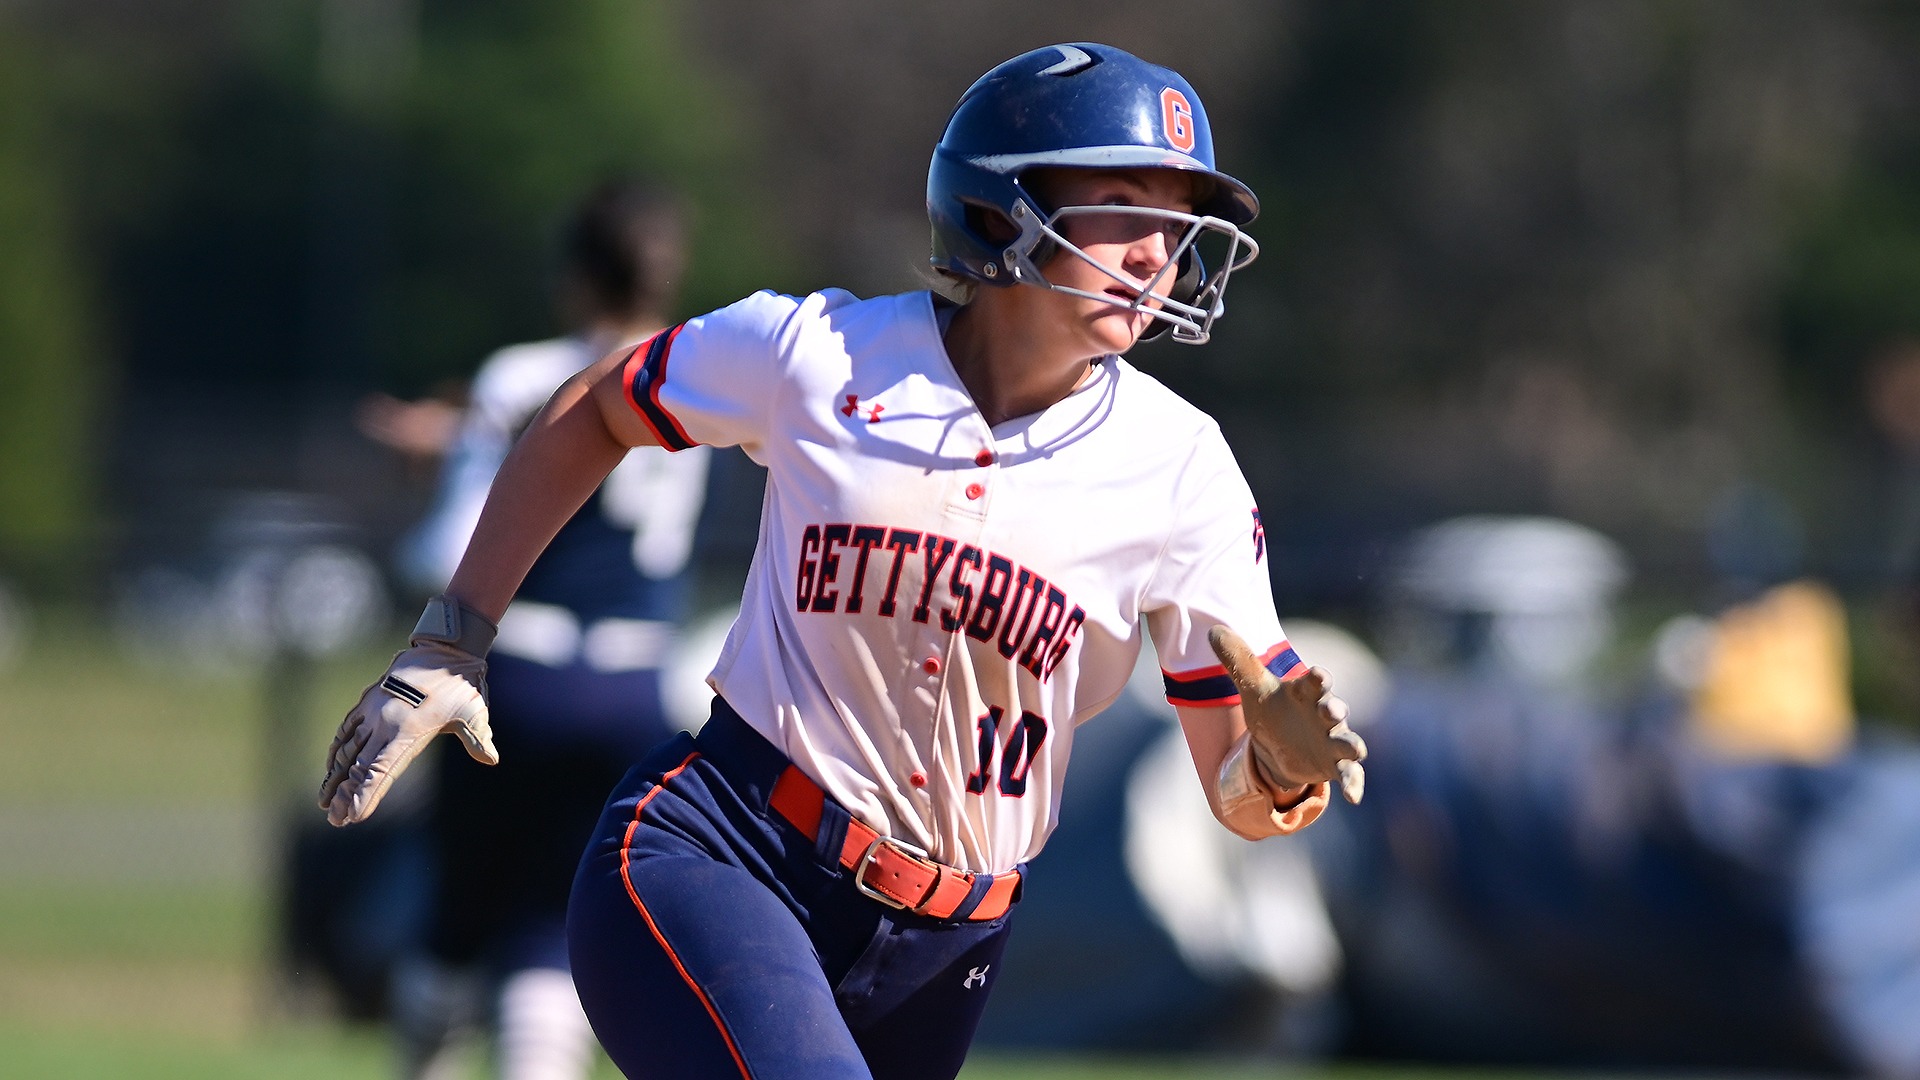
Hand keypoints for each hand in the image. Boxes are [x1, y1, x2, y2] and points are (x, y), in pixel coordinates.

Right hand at [318, 641, 496, 825]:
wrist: (443, 650)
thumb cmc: (461, 686)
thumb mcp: (474, 712)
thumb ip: (478, 738)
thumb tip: (492, 759)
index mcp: (408, 731)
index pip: (382, 770)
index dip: (366, 793)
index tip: (352, 814)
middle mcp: (385, 724)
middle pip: (359, 767)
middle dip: (345, 795)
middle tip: (334, 820)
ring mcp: (373, 713)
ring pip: (348, 750)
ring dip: (335, 778)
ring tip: (324, 802)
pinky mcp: (367, 703)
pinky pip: (347, 730)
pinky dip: (337, 749)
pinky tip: (331, 766)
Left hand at [1208, 624, 1366, 803]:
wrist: (1278, 746)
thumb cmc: (1273, 710)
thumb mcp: (1254, 688)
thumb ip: (1239, 660)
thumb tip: (1214, 630)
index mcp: (1306, 692)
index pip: (1315, 682)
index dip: (1317, 678)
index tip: (1317, 674)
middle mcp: (1325, 715)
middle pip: (1335, 709)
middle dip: (1334, 709)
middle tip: (1332, 709)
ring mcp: (1333, 741)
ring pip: (1349, 742)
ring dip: (1352, 744)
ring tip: (1356, 749)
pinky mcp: (1335, 765)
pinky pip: (1350, 774)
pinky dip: (1354, 783)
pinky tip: (1353, 797)